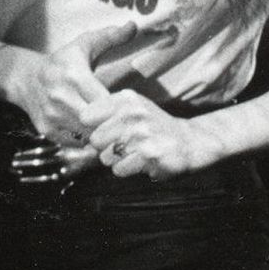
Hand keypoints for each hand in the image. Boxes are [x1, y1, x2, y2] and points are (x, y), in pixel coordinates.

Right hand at [5, 18, 167, 148]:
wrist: (25, 78)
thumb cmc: (61, 62)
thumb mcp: (83, 45)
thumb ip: (110, 37)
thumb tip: (133, 26)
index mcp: (74, 76)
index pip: (107, 102)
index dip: (121, 109)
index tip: (130, 110)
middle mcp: (61, 98)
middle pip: (99, 123)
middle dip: (115, 127)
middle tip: (127, 126)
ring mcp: (53, 117)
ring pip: (89, 137)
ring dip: (104, 137)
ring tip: (115, 132)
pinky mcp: (48, 131)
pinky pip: (77, 145)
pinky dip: (89, 143)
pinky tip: (95, 135)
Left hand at [85, 92, 224, 181]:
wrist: (190, 142)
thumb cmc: (153, 127)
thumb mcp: (131, 109)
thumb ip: (103, 115)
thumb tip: (78, 134)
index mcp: (126, 99)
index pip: (86, 117)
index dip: (93, 128)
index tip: (106, 131)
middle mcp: (133, 114)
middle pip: (94, 140)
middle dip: (105, 148)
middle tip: (125, 146)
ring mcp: (142, 134)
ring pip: (105, 157)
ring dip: (117, 160)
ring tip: (136, 153)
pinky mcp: (149, 155)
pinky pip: (119, 170)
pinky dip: (128, 170)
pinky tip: (143, 161)